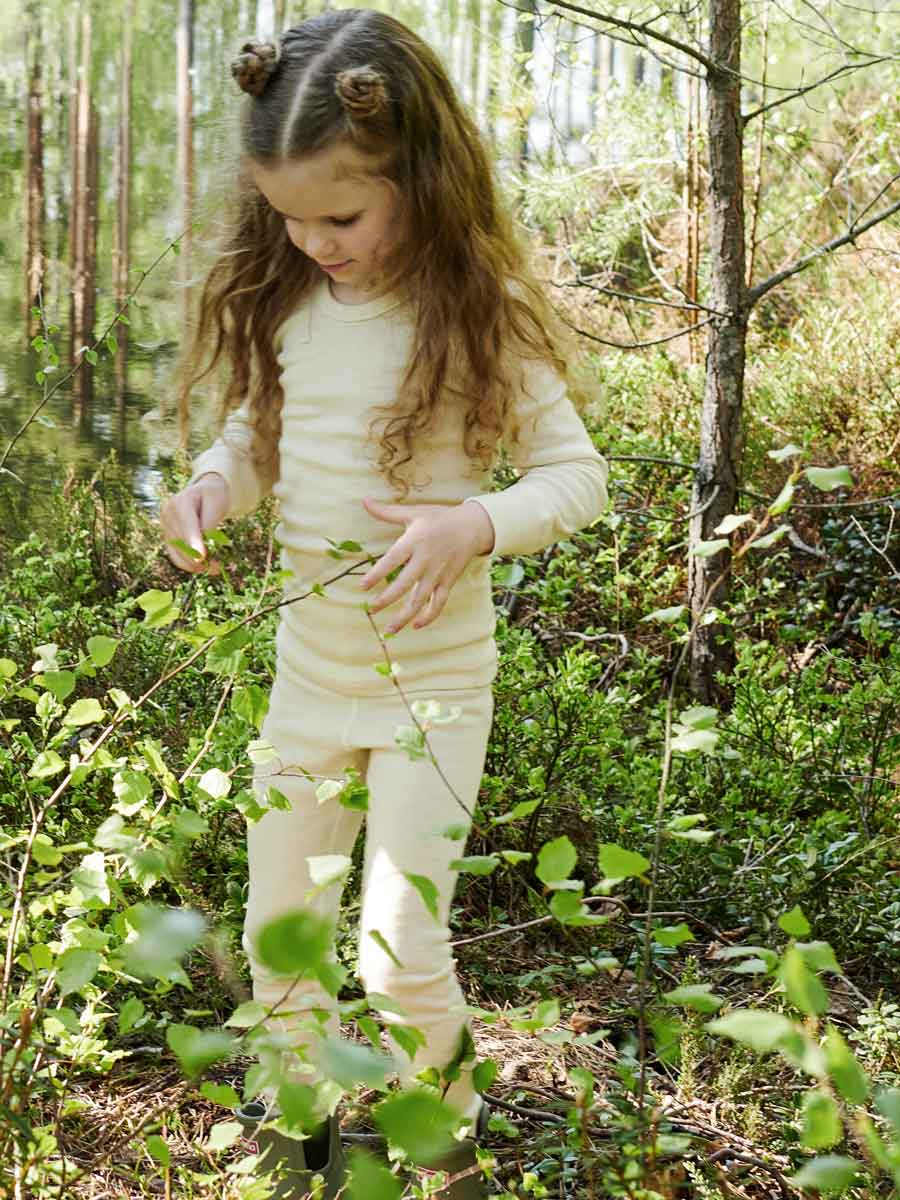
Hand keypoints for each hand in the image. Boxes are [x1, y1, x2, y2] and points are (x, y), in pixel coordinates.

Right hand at [160, 474, 229, 573]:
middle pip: (182, 541)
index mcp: (182, 502)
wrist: (204, 492)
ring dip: (195, 564)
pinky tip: (202, 568)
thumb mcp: (217, 504)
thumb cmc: (214, 497)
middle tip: (218, 568)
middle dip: (200, 557)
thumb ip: (210, 523)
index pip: (188, 525)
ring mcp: (165, 525)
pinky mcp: (167, 536)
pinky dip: (188, 565)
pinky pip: (175, 555)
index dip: (194, 543)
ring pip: (177, 552)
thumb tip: (204, 545)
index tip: (202, 557)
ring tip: (214, 568)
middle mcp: (168, 513)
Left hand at [360, 496, 494, 633]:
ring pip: (420, 599)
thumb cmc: (439, 518)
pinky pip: (439, 603)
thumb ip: (387, 512)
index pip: (392, 560)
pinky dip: (429, 616)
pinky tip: (415, 625)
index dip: (377, 574)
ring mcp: (438, 573)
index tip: (362, 587)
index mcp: (415, 541)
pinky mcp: (448, 581)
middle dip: (387, 599)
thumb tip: (365, 501)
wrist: (473, 526)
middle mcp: (426, 559)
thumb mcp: (414, 512)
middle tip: (371, 610)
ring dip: (404, 616)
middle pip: (405, 584)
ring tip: (389, 630)